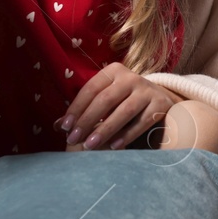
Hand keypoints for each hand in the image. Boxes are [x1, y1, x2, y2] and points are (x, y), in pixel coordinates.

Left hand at [59, 64, 177, 149]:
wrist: (161, 102)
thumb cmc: (124, 102)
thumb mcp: (104, 101)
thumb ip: (83, 111)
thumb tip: (56, 125)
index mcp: (113, 71)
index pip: (90, 89)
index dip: (76, 108)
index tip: (64, 127)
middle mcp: (131, 77)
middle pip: (105, 99)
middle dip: (87, 121)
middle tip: (73, 139)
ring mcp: (148, 90)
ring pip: (124, 111)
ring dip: (105, 129)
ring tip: (90, 146)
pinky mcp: (161, 104)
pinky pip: (142, 122)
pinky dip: (127, 135)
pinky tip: (113, 147)